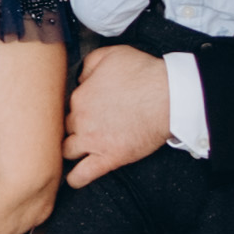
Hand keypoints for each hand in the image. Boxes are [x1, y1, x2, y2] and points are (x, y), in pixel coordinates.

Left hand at [64, 46, 171, 184]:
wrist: (169, 96)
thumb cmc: (143, 74)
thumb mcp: (110, 54)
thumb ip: (87, 64)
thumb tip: (79, 77)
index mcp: (79, 97)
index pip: (66, 106)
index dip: (75, 108)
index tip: (84, 110)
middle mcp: (81, 120)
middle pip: (64, 128)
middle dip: (70, 129)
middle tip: (81, 129)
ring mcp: (93, 141)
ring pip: (66, 151)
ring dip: (69, 151)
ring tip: (73, 153)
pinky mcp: (109, 158)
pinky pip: (82, 175)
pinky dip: (75, 178)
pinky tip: (74, 178)